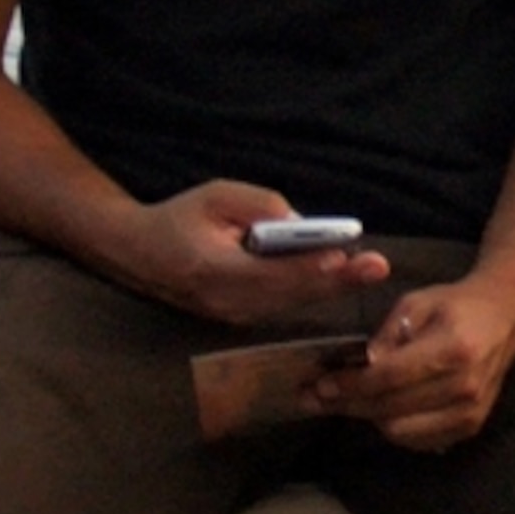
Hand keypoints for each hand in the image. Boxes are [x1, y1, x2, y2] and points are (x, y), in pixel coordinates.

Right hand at [104, 179, 389, 326]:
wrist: (139, 254)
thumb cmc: (179, 218)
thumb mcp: (215, 196)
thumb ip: (258, 206)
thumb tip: (301, 223)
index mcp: (214, 270)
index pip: (271, 272)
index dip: (310, 267)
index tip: (344, 257)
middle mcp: (226, 301)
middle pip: (290, 293)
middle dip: (336, 279)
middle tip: (376, 265)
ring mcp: (232, 315)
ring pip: (291, 303)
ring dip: (331, 287)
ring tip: (367, 270)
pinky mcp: (239, 317)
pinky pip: (283, 304)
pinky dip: (312, 290)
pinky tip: (340, 276)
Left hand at [312, 273, 514, 450]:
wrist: (505, 317)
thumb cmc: (456, 305)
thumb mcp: (416, 304)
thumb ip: (386, 336)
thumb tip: (357, 368)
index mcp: (453, 349)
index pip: (389, 378)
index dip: (351, 385)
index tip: (320, 384)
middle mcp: (465, 387)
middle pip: (392, 410)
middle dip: (350, 405)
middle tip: (320, 397)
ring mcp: (471, 412)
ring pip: (401, 432)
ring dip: (369, 418)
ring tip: (348, 402)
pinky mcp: (470, 427)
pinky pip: (418, 441)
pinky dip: (394, 428)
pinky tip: (380, 409)